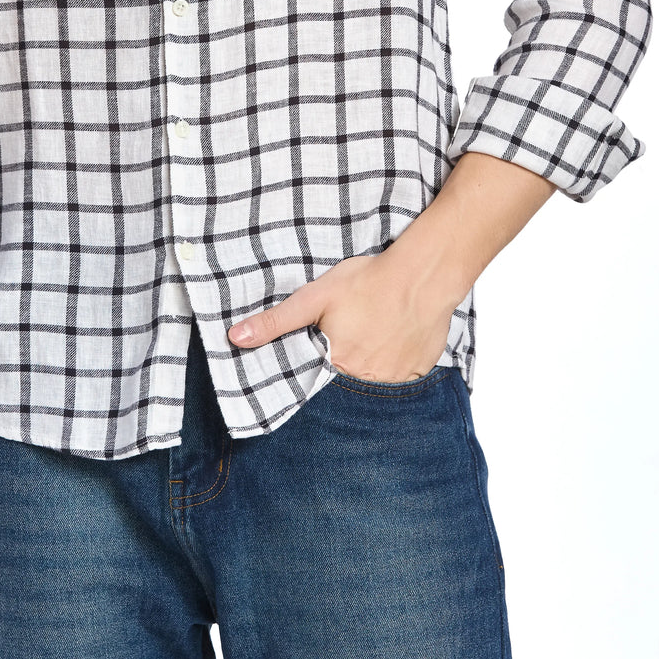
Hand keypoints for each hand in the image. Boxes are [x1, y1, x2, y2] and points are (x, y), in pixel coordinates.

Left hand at [226, 247, 454, 383]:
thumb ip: (276, 321)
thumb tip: (235, 338)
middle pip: (345, 382)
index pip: (315, 381)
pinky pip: (400, 378)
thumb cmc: (368, 281)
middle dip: (344, 364)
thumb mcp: (315, 296)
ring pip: (373, 382)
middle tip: (354, 333)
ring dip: (370, 365)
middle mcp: (365, 382)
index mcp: (336, 364)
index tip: (322, 351)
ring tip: (374, 333)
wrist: (423, 275)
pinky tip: (394, 338)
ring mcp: (395, 382)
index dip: (316, 366)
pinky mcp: (418, 374)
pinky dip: (394, 363)